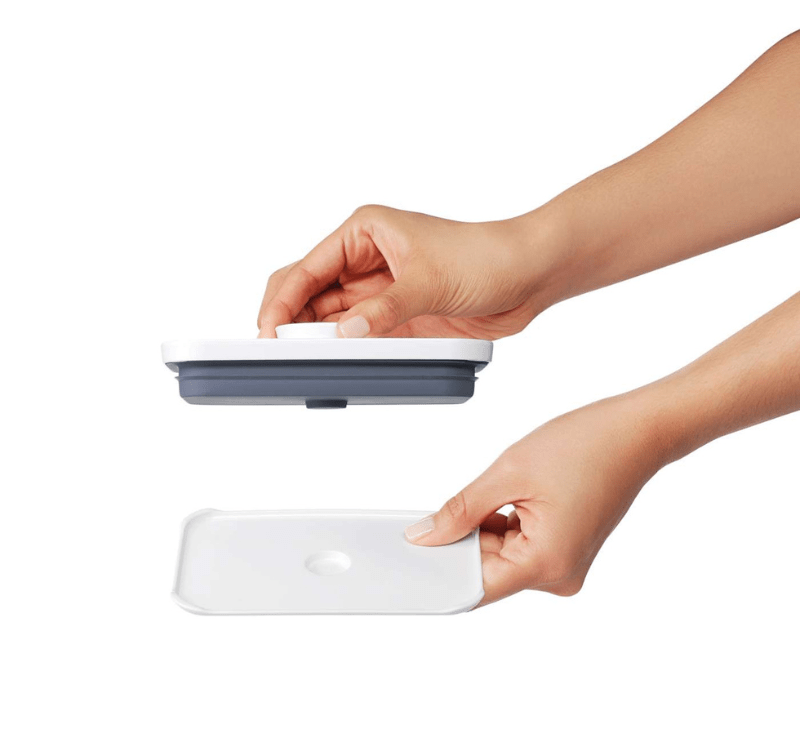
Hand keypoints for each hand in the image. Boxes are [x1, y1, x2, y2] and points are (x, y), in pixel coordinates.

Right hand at [257, 205, 561, 338]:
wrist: (529, 274)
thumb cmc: (486, 257)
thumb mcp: (430, 282)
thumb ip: (385, 310)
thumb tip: (344, 335)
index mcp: (364, 233)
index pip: (307, 268)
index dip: (282, 301)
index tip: (268, 332)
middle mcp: (365, 260)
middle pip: (309, 294)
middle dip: (290, 322)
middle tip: (275, 354)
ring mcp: (379, 291)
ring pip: (330, 318)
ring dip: (316, 341)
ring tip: (300, 365)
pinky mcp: (395, 316)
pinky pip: (358, 336)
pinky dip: (344, 352)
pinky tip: (334, 366)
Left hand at [404, 390, 669, 604]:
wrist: (637, 431)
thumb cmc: (587, 445)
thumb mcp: (508, 474)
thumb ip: (461, 511)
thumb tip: (426, 536)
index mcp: (547, 564)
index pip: (474, 586)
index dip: (438, 572)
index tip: (410, 559)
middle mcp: (559, 575)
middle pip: (488, 570)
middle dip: (461, 540)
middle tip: (447, 507)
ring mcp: (564, 565)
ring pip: (502, 557)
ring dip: (485, 528)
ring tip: (503, 488)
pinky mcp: (565, 550)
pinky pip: (520, 547)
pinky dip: (503, 525)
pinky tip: (511, 494)